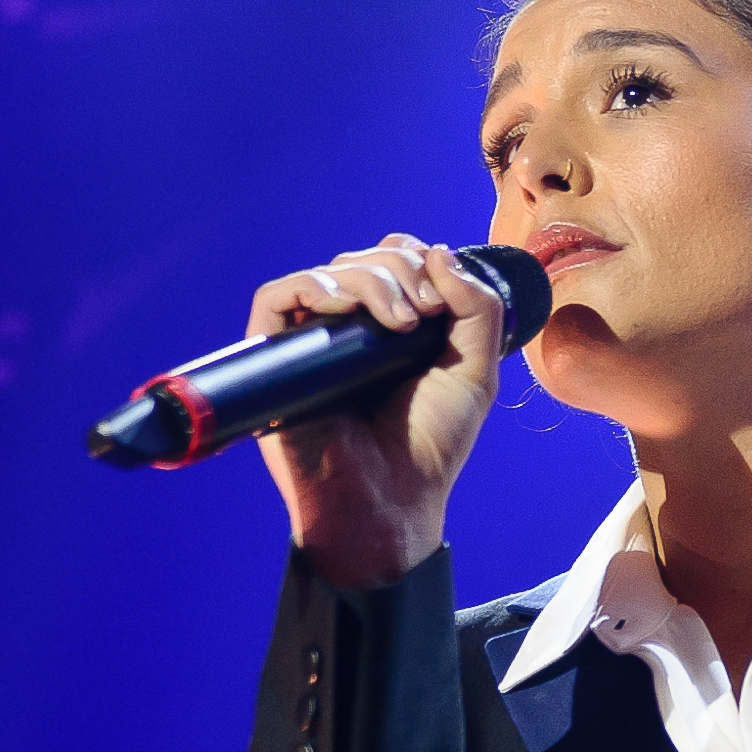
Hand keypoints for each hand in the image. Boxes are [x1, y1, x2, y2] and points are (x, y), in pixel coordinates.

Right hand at [249, 234, 509, 588]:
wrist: (392, 500)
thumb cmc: (430, 446)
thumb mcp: (474, 371)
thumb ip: (476, 309)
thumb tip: (436, 250)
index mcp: (388, 330)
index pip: (388, 261)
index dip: (413, 258)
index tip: (443, 294)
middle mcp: (345, 331)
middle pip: (360, 260)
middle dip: (401, 272)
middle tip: (427, 311)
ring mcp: (309, 343)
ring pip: (326, 274)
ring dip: (370, 280)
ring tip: (403, 322)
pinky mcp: (275, 360)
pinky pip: (277, 297)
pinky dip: (313, 286)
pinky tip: (348, 307)